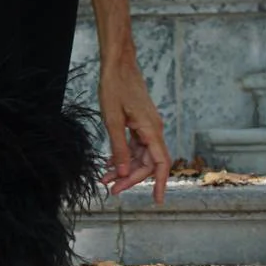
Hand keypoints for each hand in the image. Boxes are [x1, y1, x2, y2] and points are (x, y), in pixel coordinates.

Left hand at [98, 56, 169, 203]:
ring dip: (124, 168)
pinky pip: (135, 146)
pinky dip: (123, 156)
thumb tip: (123, 173)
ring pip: (139, 155)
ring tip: (105, 179)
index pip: (160, 164)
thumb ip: (119, 148)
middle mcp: (153, 130)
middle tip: (111, 190)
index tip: (156, 201)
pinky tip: (109, 163)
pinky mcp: (140, 123)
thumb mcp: (112, 121)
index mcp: (151, 130)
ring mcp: (147, 127)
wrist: (118, 65)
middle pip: (147, 163)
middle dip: (130, 178)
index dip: (159, 184)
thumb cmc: (115, 87)